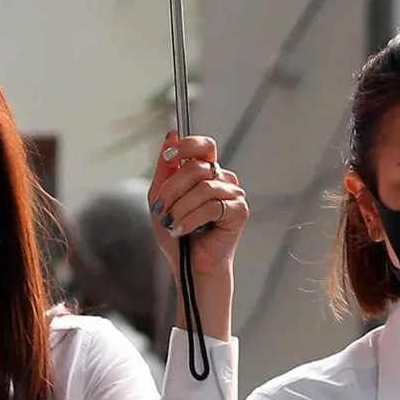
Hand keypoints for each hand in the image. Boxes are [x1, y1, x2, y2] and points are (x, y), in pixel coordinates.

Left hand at [149, 133, 247, 340]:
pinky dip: (191, 219)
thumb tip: (171, 135)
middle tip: (160, 209)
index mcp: (205, 172)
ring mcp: (233, 194)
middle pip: (197, 168)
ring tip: (171, 224)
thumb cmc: (176, 232)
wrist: (188, 264)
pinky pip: (212, 206)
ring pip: (203, 188)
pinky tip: (182, 230)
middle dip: (172, 190)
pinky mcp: (239, 212)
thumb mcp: (160, 197)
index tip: (168, 157)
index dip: (186, 146)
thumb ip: (164, 168)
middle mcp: (222, 179)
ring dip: (179, 208)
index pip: (204, 146)